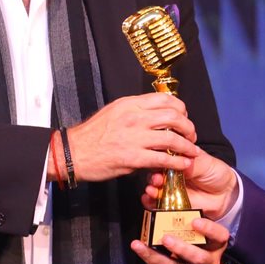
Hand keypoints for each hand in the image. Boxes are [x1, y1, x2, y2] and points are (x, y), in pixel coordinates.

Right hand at [64, 93, 196, 182]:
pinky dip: (177, 162)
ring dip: (187, 146)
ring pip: (172, 138)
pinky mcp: (133, 158)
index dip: (181, 108)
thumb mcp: (113, 112)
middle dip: (188, 126)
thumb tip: (155, 114)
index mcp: (130, 104)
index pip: (165, 99)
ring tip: (191, 151)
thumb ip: (134, 111)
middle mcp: (134, 118)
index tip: (183, 116)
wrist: (73, 153)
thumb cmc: (92, 134)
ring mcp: (134, 138)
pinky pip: (163, 159)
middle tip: (191, 135)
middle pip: (174, 116)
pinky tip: (182, 164)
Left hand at [132, 216, 230, 263]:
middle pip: (198, 257)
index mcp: (216, 245)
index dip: (209, 229)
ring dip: (157, 256)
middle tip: (166, 237)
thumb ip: (185, 217)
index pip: (219, 236)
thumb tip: (159, 195)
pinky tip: (139, 249)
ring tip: (142, 246)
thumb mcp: (198, 232)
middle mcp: (208, 261)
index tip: (195, 221)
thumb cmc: (196, 244)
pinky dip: (149, 259)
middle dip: (181, 248)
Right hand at [141, 146, 238, 218]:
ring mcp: (171, 190)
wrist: (226, 194)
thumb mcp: (204, 162)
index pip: (163, 158)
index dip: (158, 160)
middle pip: (155, 175)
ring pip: (155, 190)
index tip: (157, 164)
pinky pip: (159, 205)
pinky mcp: (173, 204)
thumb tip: (177, 159)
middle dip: (152, 177)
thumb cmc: (215, 173)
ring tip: (152, 191)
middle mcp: (171, 175)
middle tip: (156, 180)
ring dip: (150, 190)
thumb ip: (190, 162)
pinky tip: (149, 201)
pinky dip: (151, 203)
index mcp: (177, 161)